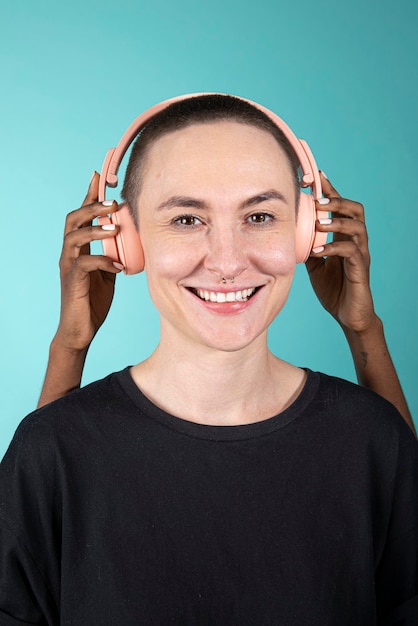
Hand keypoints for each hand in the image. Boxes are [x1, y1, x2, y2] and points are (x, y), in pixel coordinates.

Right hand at [55, 172, 122, 353]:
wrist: (79, 331)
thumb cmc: (91, 303)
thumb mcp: (108, 275)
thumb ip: (113, 257)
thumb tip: (133, 244)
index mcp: (78, 250)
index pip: (81, 216)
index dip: (89, 195)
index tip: (98, 176)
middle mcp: (69, 254)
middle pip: (72, 219)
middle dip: (91, 206)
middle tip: (113, 202)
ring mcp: (68, 267)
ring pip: (74, 237)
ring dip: (95, 228)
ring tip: (115, 226)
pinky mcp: (72, 282)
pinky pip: (84, 264)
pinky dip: (103, 261)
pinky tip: (118, 266)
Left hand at [306, 173, 375, 332]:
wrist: (348, 316)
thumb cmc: (334, 289)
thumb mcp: (315, 265)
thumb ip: (307, 247)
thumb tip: (288, 234)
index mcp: (345, 237)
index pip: (339, 207)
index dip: (328, 190)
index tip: (311, 178)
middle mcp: (356, 241)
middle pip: (355, 209)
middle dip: (336, 199)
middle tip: (316, 199)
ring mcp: (360, 254)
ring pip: (357, 226)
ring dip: (336, 220)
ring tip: (318, 221)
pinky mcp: (360, 269)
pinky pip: (351, 251)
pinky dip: (333, 247)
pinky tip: (317, 250)